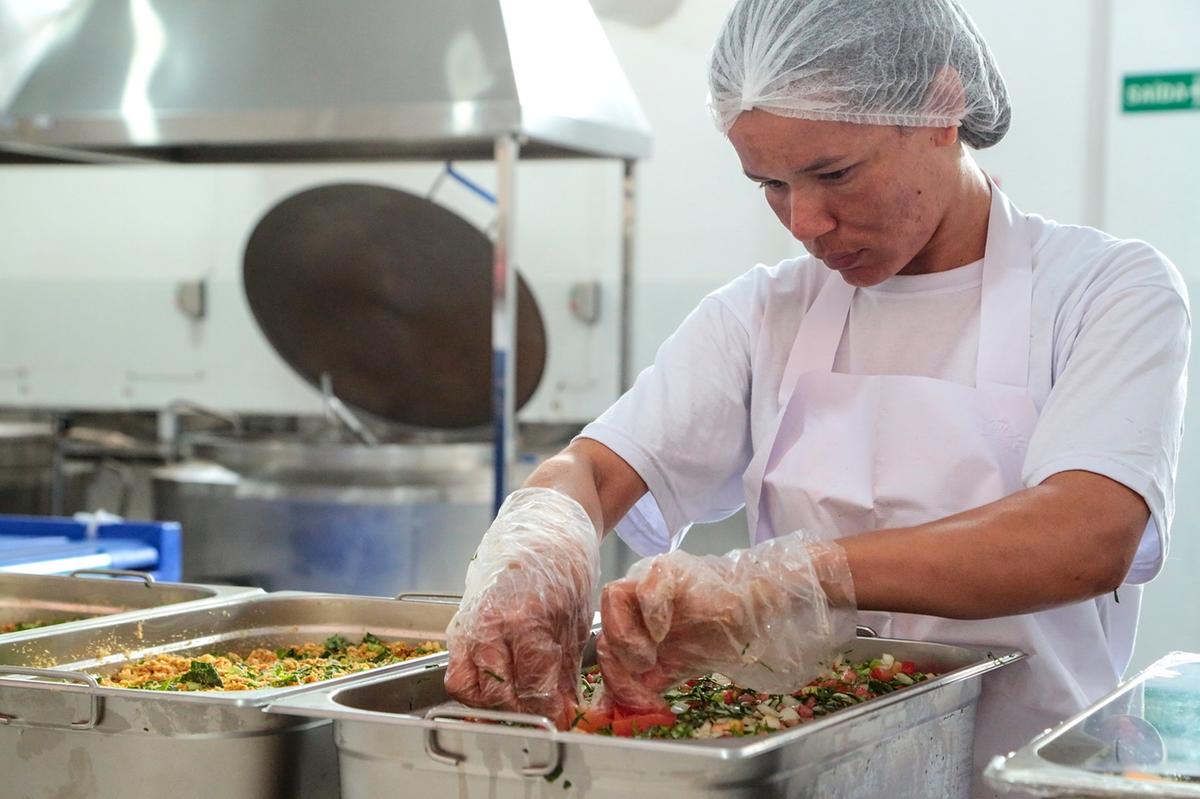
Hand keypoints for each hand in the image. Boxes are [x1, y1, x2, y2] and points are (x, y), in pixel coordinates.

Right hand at [445, 488, 599, 728]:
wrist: (542, 521)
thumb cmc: (566, 564)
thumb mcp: (576, 618)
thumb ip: (564, 668)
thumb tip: (564, 710)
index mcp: (528, 620)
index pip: (533, 689)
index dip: (551, 711)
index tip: (561, 716)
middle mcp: (492, 624)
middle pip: (499, 696)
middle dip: (523, 710)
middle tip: (542, 707)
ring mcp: (469, 622)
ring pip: (469, 690)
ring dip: (493, 702)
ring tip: (519, 695)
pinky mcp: (458, 621)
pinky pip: (455, 670)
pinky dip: (472, 685)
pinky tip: (497, 679)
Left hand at [596, 533, 855, 711]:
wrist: (754, 614)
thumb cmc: (713, 637)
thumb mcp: (671, 669)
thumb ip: (639, 686)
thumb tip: (608, 712)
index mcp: (628, 621)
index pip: (603, 646)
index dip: (613, 678)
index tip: (637, 700)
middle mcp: (633, 599)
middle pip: (602, 624)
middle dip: (618, 660)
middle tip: (644, 674)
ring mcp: (648, 580)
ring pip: (613, 597)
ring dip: (625, 634)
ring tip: (649, 656)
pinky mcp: (670, 570)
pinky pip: (646, 584)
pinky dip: (649, 611)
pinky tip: (662, 631)